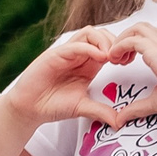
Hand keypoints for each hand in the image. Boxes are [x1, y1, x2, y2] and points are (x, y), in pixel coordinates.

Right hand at [0, 30, 121, 127]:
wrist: (28, 109)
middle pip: (101, 34)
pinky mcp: (54, 55)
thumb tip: (119, 122)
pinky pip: (75, 45)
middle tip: (122, 59)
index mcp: (88, 64)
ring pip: (89, 33)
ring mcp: (66, 53)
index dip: (120, 50)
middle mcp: (78, 55)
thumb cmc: (52, 105)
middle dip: (115, 42)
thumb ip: (100, 111)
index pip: (108, 45)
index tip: (127, 62)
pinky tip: (100, 57)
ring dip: (104, 41)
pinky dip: (90, 48)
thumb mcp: (82, 108)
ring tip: (111, 57)